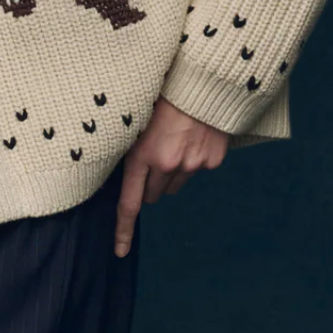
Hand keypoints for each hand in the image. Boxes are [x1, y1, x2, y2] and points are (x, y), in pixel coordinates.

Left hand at [114, 96, 228, 256]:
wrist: (204, 82)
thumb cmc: (165, 95)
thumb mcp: (138, 118)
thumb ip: (134, 147)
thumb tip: (128, 169)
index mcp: (142, 154)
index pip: (129, 203)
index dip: (123, 229)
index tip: (120, 250)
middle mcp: (167, 165)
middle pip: (154, 195)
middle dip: (151, 184)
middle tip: (155, 157)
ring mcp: (192, 165)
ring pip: (176, 185)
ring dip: (172, 173)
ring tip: (175, 141)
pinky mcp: (212, 161)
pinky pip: (198, 171)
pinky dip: (194, 160)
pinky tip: (194, 137)